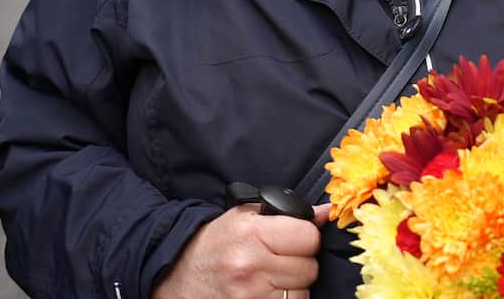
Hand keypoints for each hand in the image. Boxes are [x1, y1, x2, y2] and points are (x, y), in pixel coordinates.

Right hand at [153, 202, 330, 298]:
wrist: (176, 276)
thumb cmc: (215, 244)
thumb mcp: (244, 218)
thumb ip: (287, 214)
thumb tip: (326, 213)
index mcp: (251, 233)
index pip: (308, 238)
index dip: (305, 238)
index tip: (295, 239)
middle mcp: (251, 266)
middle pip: (309, 268)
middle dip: (300, 263)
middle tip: (281, 259)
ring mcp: (251, 296)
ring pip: (302, 292)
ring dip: (293, 286)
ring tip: (271, 277)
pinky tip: (268, 292)